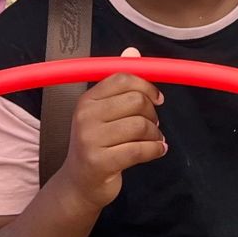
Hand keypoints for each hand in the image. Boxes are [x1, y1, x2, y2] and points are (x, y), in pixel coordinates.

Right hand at [49, 55, 166, 212]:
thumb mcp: (103, 113)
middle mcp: (85, 116)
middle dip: (152, 113)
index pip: (123, 78)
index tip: (157, 98)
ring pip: (140, 125)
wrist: (79, 184)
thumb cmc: (96, 145)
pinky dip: (156, 150)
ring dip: (155, 134)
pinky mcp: (100, 162)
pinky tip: (158, 151)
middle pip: (136, 101)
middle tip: (153, 125)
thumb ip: (119, 84)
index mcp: (87, 100)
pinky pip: (140, 149)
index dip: (146, 86)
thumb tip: (132, 52)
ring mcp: (90, 140)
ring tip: (154, 140)